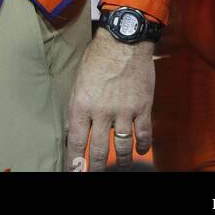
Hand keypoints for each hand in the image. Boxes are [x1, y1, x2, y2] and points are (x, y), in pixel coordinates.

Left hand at [65, 29, 153, 171]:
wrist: (124, 40)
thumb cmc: (98, 57)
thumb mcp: (78, 81)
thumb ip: (75, 107)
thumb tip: (71, 130)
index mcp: (82, 104)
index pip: (75, 141)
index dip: (74, 161)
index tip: (74, 171)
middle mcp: (102, 111)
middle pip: (99, 150)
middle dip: (96, 167)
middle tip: (95, 174)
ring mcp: (124, 111)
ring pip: (123, 148)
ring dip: (122, 161)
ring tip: (120, 166)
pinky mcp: (142, 107)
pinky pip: (144, 135)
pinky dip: (143, 146)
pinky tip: (140, 150)